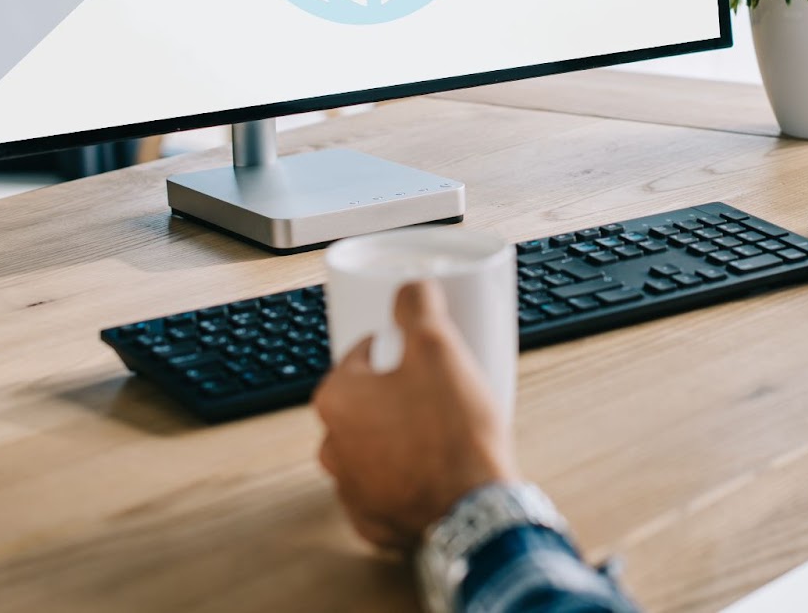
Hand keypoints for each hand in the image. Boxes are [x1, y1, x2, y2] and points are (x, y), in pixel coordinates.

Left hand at [313, 280, 517, 550]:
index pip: (362, 355)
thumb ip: (418, 306)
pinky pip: (388, 487)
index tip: (425, 355)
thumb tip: (409, 287)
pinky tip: (436, 468)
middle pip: (366, 402)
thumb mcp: (439, 347)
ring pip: (375, 445)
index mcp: (338, 398)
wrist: (473, 508)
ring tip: (442, 430)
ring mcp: (352, 488)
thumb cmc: (452, 431)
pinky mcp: (374, 521)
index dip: (397, 350)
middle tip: (438, 390)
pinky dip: (407, 477)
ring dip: (400, 435)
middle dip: (398, 393)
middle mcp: (333, 444)